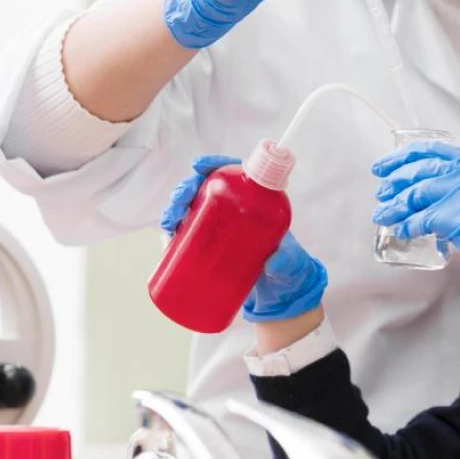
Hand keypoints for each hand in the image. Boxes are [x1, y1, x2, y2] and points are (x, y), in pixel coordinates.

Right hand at [160, 155, 326, 321]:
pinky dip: (175, 231)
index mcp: (260, 204)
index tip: (198, 166)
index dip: (216, 165)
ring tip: (169, 222)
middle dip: (187, 188)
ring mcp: (224, 228)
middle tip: (178, 202)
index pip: (236, 175)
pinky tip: (167, 237)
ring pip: (194, 208)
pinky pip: (190, 233)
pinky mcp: (212, 247)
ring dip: (176, 208)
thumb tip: (273, 262)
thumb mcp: (292, 264)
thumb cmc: (290, 270)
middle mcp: (239, 211)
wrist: (283, 294)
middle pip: (208, 188)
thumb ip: (287, 261)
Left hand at [372, 142, 459, 321]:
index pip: (436, 151)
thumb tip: (423, 195)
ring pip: (418, 194)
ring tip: (382, 214)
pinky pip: (423, 220)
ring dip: (395, 206)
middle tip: (381, 190)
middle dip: (395, 179)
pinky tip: (401, 231)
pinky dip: (408, 226)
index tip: (387, 165)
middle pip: (423, 170)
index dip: (406, 156)